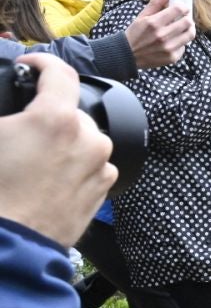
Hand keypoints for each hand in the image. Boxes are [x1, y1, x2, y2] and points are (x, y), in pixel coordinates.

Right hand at [0, 55, 114, 245]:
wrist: (10, 246)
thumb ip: (5, 117)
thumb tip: (12, 121)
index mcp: (57, 119)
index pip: (59, 72)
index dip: (41, 62)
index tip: (30, 65)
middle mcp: (89, 138)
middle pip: (70, 110)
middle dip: (47, 114)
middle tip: (22, 129)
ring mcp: (100, 165)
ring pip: (84, 138)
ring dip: (63, 140)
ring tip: (33, 158)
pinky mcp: (104, 188)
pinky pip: (92, 164)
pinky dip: (74, 163)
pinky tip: (48, 177)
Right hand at [125, 0, 193, 68]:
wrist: (128, 55)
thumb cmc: (135, 33)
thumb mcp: (142, 16)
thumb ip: (156, 3)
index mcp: (154, 23)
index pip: (178, 10)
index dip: (183, 7)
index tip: (183, 8)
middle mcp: (162, 36)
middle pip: (188, 22)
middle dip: (187, 17)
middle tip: (184, 17)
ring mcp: (168, 48)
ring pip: (190, 34)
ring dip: (189, 29)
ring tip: (182, 28)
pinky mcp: (172, 58)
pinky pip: (184, 46)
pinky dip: (181, 42)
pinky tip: (174, 40)